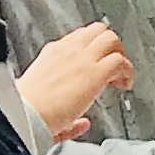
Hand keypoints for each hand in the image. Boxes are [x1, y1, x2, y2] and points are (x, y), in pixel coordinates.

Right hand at [19, 20, 132, 139]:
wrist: (26, 111)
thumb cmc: (29, 109)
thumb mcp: (44, 102)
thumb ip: (66, 111)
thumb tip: (83, 124)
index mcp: (54, 53)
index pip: (80, 38)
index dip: (94, 50)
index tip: (100, 66)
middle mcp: (69, 50)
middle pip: (98, 31)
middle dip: (113, 46)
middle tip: (116, 68)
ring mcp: (82, 59)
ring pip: (111, 39)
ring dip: (122, 56)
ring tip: (122, 77)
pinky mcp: (94, 73)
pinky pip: (120, 61)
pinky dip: (128, 71)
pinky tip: (125, 85)